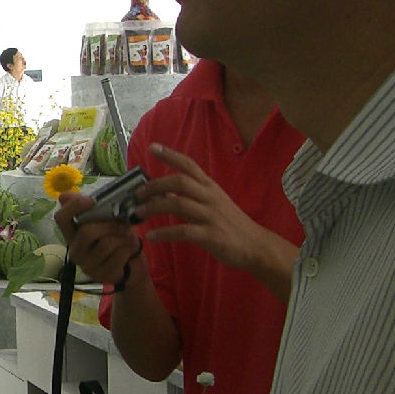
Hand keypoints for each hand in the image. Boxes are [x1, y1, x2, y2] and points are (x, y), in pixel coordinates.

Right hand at [55, 190, 140, 287]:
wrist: (129, 266)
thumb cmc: (114, 239)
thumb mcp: (103, 222)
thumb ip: (89, 209)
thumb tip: (64, 196)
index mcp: (72, 235)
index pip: (61, 218)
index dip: (74, 206)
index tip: (92, 200)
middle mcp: (75, 251)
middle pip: (88, 232)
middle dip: (110, 225)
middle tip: (124, 224)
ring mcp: (87, 266)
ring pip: (106, 244)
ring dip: (122, 237)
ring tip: (129, 236)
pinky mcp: (102, 275)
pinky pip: (117, 256)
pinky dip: (128, 248)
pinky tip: (131, 248)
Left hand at [142, 144, 296, 290]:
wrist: (256, 246)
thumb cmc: (232, 225)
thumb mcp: (214, 203)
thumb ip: (192, 196)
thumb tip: (165, 191)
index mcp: (210, 188)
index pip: (189, 165)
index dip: (170, 155)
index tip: (152, 147)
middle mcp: (210, 197)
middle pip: (179, 181)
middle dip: (155, 185)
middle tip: (138, 193)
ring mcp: (211, 215)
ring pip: (178, 203)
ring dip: (154, 207)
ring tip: (138, 213)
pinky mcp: (211, 235)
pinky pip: (183, 231)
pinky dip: (164, 233)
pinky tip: (151, 236)